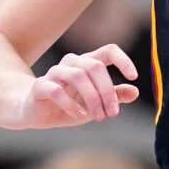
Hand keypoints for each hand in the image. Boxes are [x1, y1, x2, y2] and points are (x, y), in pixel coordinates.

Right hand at [24, 44, 139, 127]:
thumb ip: (114, 96)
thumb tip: (135, 92)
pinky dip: (72, 105)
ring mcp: (54, 73)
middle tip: (113, 113)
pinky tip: (79, 116)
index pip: (108, 51)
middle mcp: (71, 63)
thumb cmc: (67, 105)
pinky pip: (57, 90)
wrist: (33, 113)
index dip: (123, 60)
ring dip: (92, 98)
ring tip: (98, 116)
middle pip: (95, 66)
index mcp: (87, 64)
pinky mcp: (40, 86)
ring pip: (78, 75)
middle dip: (107, 91)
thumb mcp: (95, 103)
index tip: (133, 77)